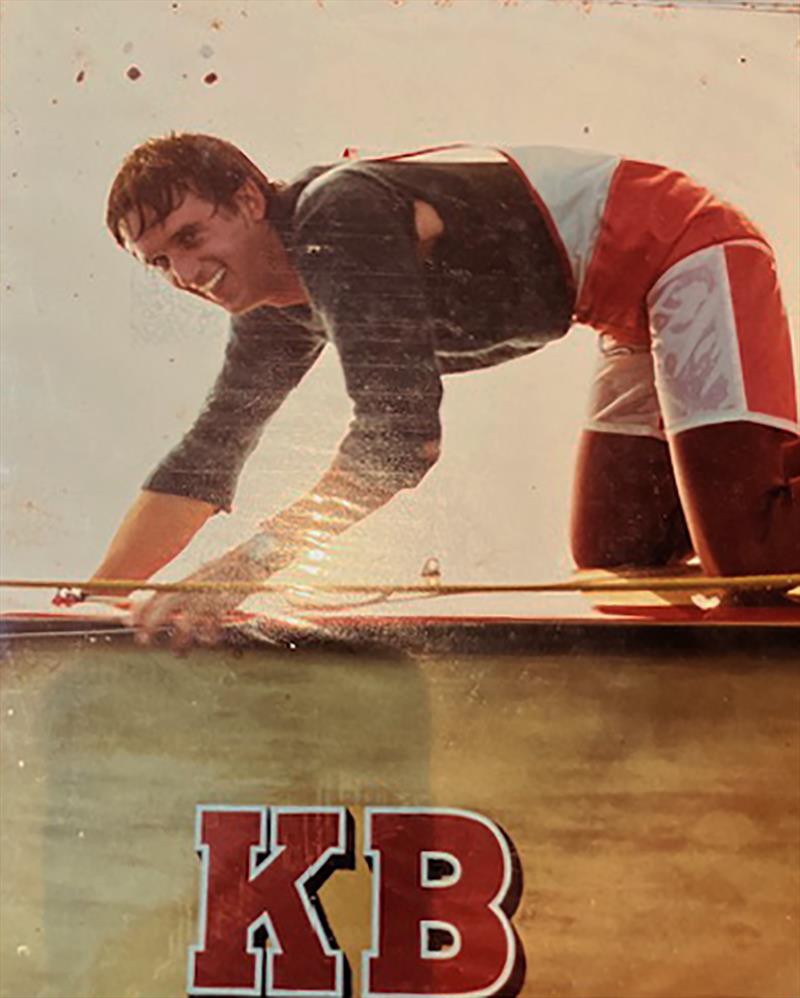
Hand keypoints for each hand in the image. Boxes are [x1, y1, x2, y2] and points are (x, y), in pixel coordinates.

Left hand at [132, 548, 265, 652]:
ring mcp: (208, 594)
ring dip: (180, 638)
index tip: (130, 621)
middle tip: (143, 640)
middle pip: (165, 606)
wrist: (250, 557)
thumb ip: (177, 584)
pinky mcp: (225, 602)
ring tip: (178, 652)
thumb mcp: (195, 572)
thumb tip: (154, 597)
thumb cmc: (220, 568)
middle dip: (151, 624)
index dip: (139, 608)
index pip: (154, 592)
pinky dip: (209, 635)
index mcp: (183, 577)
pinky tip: (208, 641)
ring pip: (188, 620)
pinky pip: (213, 624)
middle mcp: (191, 585)